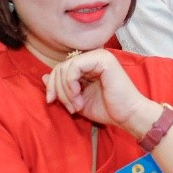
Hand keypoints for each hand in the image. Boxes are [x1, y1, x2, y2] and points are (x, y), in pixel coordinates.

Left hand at [44, 49, 160, 135]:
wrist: (128, 116)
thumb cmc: (107, 109)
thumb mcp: (77, 100)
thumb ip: (62, 88)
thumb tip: (43, 77)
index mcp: (88, 65)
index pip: (60, 68)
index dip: (52, 85)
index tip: (52, 102)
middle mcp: (93, 57)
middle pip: (60, 67)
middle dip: (58, 89)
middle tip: (69, 107)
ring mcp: (98, 56)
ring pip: (65, 67)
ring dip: (65, 90)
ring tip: (76, 106)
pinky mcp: (102, 59)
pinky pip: (74, 67)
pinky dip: (70, 84)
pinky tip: (78, 96)